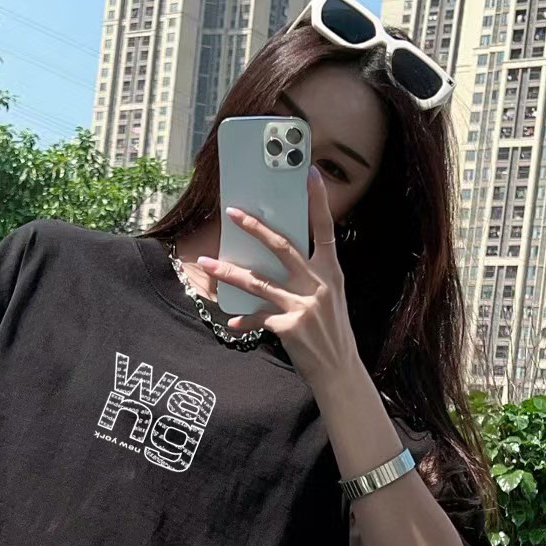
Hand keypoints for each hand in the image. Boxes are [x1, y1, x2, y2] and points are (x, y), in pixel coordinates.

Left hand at [196, 166, 361, 389]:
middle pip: (283, 247)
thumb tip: (279, 260)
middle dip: (256, 228)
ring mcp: (303, 305)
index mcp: (331, 273)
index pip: (325, 230)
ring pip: (258, 282)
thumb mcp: (330, 299)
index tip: (311, 175)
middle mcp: (318, 285)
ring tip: (207, 263)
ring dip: (228, 272)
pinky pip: (257, 317)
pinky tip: (231, 323)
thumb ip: (310, 278)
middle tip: (234, 213)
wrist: (339, 370)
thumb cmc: (332, 333)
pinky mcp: (289, 327)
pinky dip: (243, 320)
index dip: (319, 202)